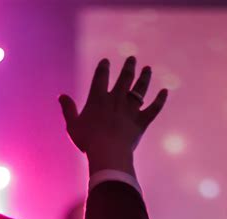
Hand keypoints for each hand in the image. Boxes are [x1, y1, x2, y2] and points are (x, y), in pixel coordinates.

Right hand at [59, 57, 167, 172]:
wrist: (108, 152)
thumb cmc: (88, 141)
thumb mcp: (73, 126)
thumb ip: (68, 109)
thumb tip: (61, 96)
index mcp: (98, 98)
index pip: (101, 76)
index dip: (103, 67)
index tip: (106, 61)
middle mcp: (116, 99)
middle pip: (124, 78)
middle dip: (129, 67)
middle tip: (132, 59)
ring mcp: (130, 109)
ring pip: (140, 89)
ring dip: (144, 78)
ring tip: (148, 69)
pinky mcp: (141, 122)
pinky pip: (154, 109)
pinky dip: (160, 100)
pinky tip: (165, 92)